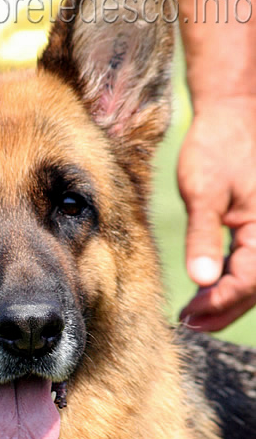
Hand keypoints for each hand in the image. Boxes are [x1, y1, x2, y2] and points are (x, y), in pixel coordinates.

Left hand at [178, 96, 255, 330]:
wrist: (232, 114)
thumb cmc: (216, 147)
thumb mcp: (202, 192)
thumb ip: (202, 237)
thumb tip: (200, 281)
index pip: (246, 282)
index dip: (217, 304)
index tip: (188, 317)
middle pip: (255, 287)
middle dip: (222, 308)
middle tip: (190, 323)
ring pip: (254, 277)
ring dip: (227, 297)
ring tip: (195, 313)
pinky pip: (251, 260)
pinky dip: (230, 277)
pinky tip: (207, 285)